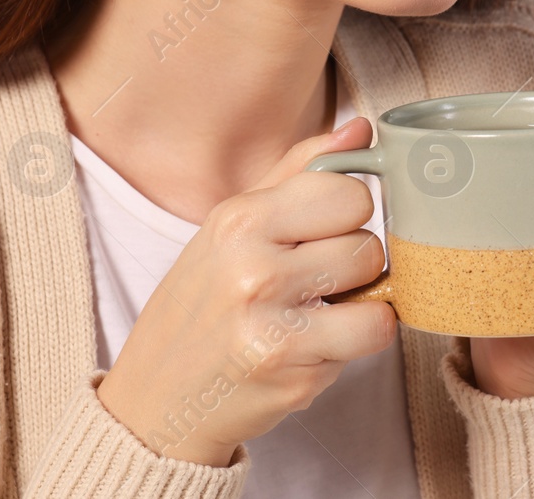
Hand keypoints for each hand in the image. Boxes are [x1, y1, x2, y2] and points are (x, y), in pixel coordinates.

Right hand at [97, 118, 394, 465]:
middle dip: (352, 261)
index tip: (321, 234)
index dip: (347, 213)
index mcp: (239, 220)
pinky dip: (356, 340)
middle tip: (312, 281)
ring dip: (360, 302)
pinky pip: (372, 333)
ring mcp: (273, 324)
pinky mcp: (294, 373)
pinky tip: (317, 343)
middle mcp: (253, 268)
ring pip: (378, 288)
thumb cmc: (200, 307)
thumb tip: (362, 130)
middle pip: (368, 240)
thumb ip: (299, 172)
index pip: (349, 190)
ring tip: (316, 311)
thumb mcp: (231, 227)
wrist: (155, 404)